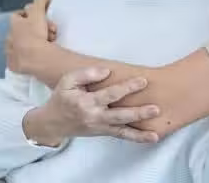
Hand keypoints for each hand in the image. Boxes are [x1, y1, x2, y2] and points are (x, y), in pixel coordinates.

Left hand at [6, 0, 56, 73]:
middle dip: (35, 29)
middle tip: (49, 31)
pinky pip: (22, 58)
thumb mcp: (39, 13)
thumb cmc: (35, 34)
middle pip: (22, 30)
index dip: (29, 14)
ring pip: (23, 44)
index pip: (18, 15)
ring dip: (35, 42)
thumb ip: (40, 1)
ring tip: (50, 42)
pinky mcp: (15, 65)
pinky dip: (29, 56)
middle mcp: (9, 38)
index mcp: (13, 25)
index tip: (40, 17)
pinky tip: (40, 55)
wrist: (36, 58)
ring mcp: (11, 52)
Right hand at [23, 67, 160, 145]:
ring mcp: (100, 127)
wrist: (53, 123)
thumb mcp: (67, 81)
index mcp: (86, 102)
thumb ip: (86, 74)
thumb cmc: (62, 98)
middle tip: (155, 108)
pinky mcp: (103, 132)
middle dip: (138, 113)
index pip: (110, 94)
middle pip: (119, 115)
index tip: (143, 81)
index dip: (127, 88)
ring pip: (122, 130)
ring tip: (155, 133)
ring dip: (140, 132)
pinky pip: (121, 136)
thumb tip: (107, 71)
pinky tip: (151, 137)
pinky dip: (136, 138)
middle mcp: (94, 117)